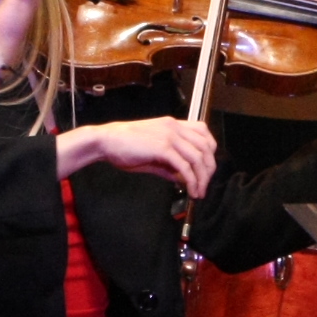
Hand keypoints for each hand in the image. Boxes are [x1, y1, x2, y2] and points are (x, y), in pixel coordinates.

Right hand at [58, 116, 218, 191]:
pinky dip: (191, 180)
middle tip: (204, 185)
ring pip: (198, 157)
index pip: (203, 132)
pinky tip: (190, 190)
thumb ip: (170, 165)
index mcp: (173, 124)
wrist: (106, 141)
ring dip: (202, 178)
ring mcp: (169, 136)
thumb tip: (185, 179)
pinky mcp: (162, 148)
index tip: (207, 167)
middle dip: (209, 169)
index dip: (210, 151)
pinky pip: (185, 166)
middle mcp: (174, 127)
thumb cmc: (125, 146)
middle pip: (206, 147)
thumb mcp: (153, 154)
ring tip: (198, 192)